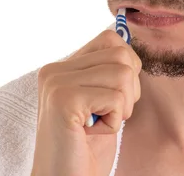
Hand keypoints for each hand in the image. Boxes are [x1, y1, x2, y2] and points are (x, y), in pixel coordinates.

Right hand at [31, 29, 141, 175]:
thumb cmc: (86, 148)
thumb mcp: (100, 100)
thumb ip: (108, 69)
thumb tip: (127, 34)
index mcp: (61, 66)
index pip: (111, 39)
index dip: (127, 67)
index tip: (113, 96)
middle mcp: (54, 70)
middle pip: (122, 55)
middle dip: (129, 90)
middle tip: (106, 114)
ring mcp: (57, 84)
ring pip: (123, 75)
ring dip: (122, 107)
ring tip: (98, 124)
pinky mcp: (65, 101)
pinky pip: (116, 98)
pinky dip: (113, 122)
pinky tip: (92, 133)